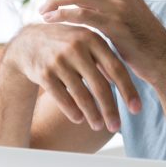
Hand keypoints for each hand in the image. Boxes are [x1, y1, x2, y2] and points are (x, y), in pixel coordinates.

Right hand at [3, 22, 139, 131]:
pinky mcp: (43, 72)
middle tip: (117, 127)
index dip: (128, 91)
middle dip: (110, 109)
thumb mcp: (86, 43)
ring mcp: (58, 60)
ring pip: (81, 94)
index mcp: (93, 39)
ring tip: (99, 126)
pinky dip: (72, 110)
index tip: (137, 109)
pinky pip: (61, 97)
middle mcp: (76, 48)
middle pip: (99, 85)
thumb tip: (123, 84)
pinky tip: (79, 120)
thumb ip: (105, 60)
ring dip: (92, 114)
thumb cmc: (66, 45)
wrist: (28, 42)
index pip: (116, 69)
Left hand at [38, 0, 165, 83]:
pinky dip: (62, 15)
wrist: (162, 59)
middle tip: (44, 7)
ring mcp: (119, 5)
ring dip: (54, 3)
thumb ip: (106, 2)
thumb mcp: (125, 13)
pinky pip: (81, 13)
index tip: (51, 0)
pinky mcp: (116, 23)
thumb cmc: (140, 41)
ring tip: (44, 15)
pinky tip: (51, 22)